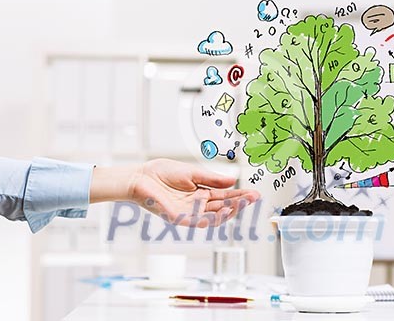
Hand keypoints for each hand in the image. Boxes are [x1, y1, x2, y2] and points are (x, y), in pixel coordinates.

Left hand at [90, 159, 259, 226]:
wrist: (140, 177)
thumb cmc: (161, 173)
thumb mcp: (192, 172)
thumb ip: (211, 178)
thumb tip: (233, 179)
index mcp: (201, 193)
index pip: (225, 196)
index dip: (240, 195)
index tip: (254, 193)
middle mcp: (197, 205)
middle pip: (222, 207)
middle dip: (239, 203)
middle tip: (254, 197)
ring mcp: (188, 213)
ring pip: (213, 216)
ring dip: (229, 211)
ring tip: (242, 204)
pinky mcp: (178, 218)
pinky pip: (198, 221)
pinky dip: (211, 218)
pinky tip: (223, 212)